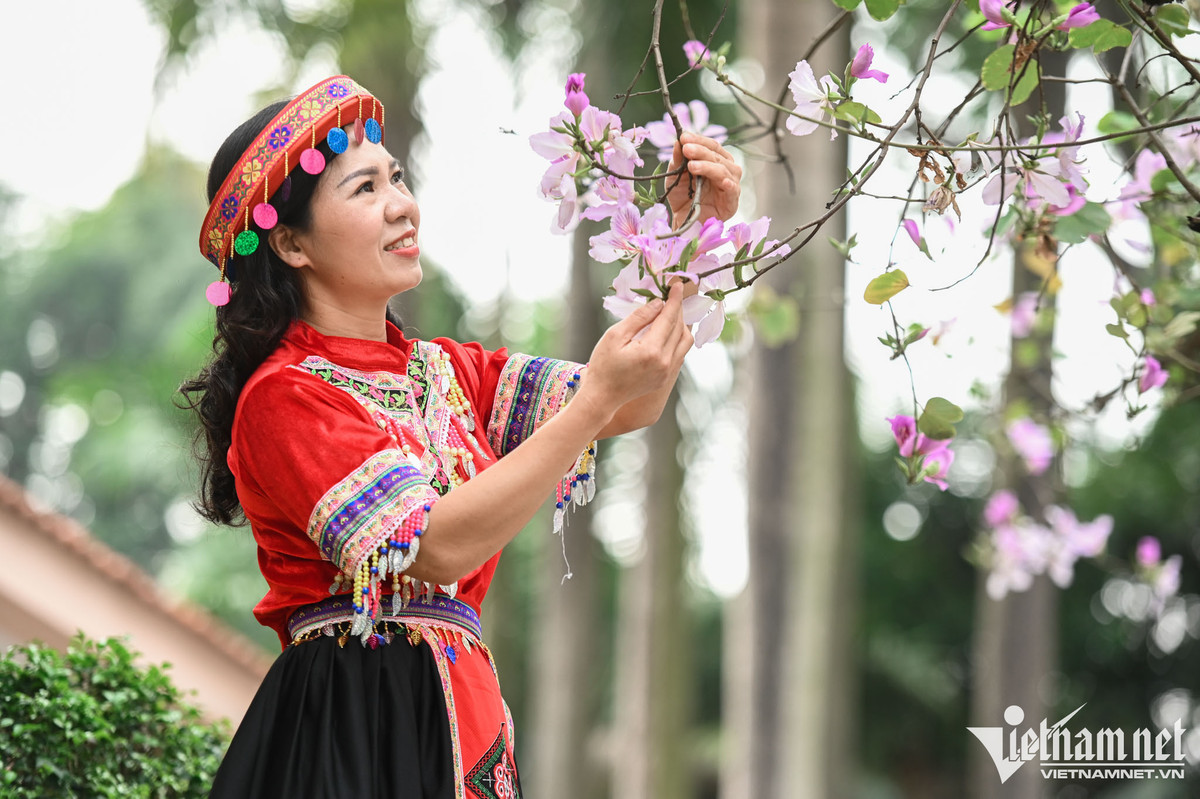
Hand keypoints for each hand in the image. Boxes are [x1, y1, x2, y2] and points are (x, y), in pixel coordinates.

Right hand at [577, 282, 693, 415]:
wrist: (602, 398)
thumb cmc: (603, 366)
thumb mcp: (614, 336)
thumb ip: (638, 318)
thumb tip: (658, 303)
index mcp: (652, 351)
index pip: (669, 318)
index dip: (674, 299)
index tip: (678, 284)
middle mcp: (665, 362)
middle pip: (679, 328)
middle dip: (677, 309)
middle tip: (672, 295)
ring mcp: (667, 372)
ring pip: (684, 341)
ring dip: (680, 324)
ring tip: (669, 311)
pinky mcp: (666, 378)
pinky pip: (680, 353)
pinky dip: (677, 338)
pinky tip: (667, 330)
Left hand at [665, 131, 742, 227]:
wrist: (683, 222)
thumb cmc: (682, 198)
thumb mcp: (676, 176)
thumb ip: (678, 160)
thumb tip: (678, 141)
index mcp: (716, 161)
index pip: (711, 146)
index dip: (699, 140)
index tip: (684, 137)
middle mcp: (726, 171)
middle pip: (717, 156)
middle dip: (701, 151)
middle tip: (686, 148)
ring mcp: (731, 186)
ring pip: (724, 170)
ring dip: (708, 166)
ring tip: (692, 165)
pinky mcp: (732, 202)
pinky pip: (733, 190)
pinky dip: (728, 184)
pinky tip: (721, 181)